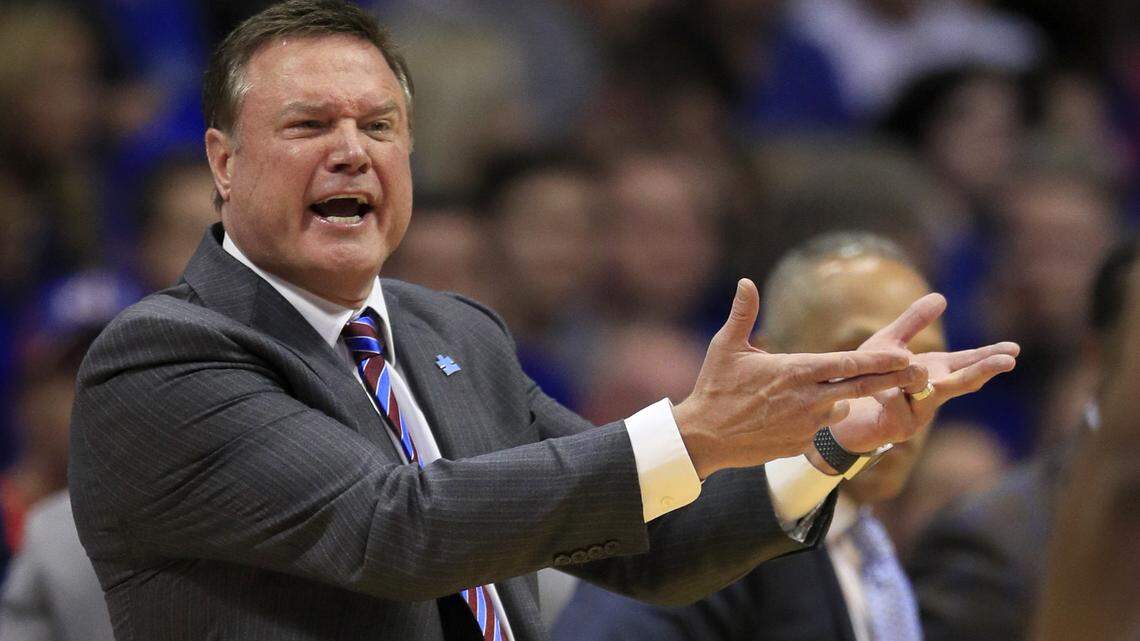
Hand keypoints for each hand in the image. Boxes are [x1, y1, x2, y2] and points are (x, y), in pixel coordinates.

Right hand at [673, 279, 926, 478]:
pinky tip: (810, 415)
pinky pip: (822, 428)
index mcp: (795, 371)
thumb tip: (745, 281)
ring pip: (843, 409)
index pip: (847, 364)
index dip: (878, 360)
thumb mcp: (726, 347)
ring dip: (850, 400)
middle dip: (893, 380)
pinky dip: (824, 419)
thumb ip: (743, 314)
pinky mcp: (801, 444)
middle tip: (922, 373)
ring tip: (856, 393)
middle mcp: (807, 399)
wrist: (704, 438)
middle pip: (861, 388)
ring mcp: (807, 425)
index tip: (905, 355)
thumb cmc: (714, 388)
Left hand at [826, 293, 1017, 457]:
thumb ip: (912, 323)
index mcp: (935, 373)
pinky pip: (896, 402)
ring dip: (920, 378)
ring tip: (917, 368)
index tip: (1014, 349)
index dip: (990, 355)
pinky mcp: (900, 428)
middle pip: (963, 381)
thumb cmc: (869, 378)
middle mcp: (933, 394)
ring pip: (927, 392)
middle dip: (984, 370)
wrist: (841, 411)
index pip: (967, 362)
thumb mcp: (889, 343)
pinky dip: (887, 392)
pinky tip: (875, 393)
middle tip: (1009, 361)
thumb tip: (942, 297)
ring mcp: (920, 414)